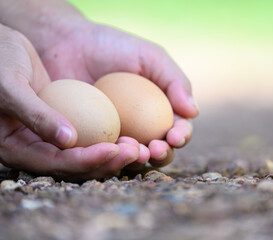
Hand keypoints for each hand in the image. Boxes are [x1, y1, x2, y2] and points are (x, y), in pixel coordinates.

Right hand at [0, 24, 138, 180]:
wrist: (2, 46)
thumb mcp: (10, 85)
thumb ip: (36, 115)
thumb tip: (69, 141)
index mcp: (15, 147)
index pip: (55, 162)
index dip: (85, 160)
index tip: (113, 150)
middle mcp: (35, 148)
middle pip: (74, 165)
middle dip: (106, 162)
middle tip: (135, 152)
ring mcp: (50, 137)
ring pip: (85, 154)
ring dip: (112, 154)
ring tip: (139, 146)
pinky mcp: (64, 124)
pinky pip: (89, 136)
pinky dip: (108, 137)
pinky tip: (130, 132)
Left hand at [39, 22, 198, 168]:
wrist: (67, 43)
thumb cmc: (113, 47)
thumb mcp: (150, 57)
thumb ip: (174, 81)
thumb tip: (193, 112)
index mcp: (160, 109)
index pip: (178, 128)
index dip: (181, 136)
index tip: (175, 136)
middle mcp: (142, 126)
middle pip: (160, 149)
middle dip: (163, 154)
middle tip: (156, 149)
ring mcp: (117, 135)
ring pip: (134, 158)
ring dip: (140, 160)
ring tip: (136, 151)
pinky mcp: (92, 141)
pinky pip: (104, 155)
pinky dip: (111, 157)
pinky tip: (112, 150)